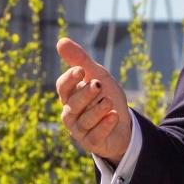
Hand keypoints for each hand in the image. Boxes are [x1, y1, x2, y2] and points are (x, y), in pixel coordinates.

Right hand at [54, 37, 131, 164]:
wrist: (123, 123)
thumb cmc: (106, 96)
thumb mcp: (98, 75)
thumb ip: (80, 60)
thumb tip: (61, 40)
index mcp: (70, 96)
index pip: (63, 87)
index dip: (69, 79)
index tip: (81, 70)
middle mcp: (71, 113)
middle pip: (72, 104)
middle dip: (85, 94)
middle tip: (98, 85)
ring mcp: (80, 130)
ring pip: (84, 121)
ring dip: (97, 111)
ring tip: (109, 102)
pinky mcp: (92, 143)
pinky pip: (95, 136)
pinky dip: (104, 126)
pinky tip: (114, 116)